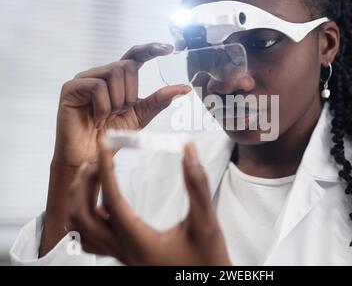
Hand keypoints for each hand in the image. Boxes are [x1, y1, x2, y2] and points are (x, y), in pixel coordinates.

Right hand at [40, 43, 190, 256]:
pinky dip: (103, 106)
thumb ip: (160, 100)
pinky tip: (97, 118)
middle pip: (127, 66)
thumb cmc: (113, 135)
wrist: (91, 156)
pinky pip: (97, 86)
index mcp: (117, 79)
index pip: (135, 56)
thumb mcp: (141, 116)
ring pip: (114, 73)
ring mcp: (84, 79)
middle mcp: (101, 74)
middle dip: (131, 93)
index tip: (169, 49)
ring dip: (118, 100)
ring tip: (108, 116)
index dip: (151, 49)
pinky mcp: (71, 88)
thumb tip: (184, 88)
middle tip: (120, 112)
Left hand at [68, 142, 231, 265]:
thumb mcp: (206, 222)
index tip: (104, 145)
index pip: (112, 201)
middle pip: (83, 217)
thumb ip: (197, 185)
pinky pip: (91, 239)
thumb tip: (188, 151)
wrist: (207, 284)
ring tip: (92, 176)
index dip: (105, 169)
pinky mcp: (124, 255)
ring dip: (79, 200)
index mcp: (140, 242)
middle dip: (84, 184)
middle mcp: (124, 251)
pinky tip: (97, 202)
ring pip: (81, 230)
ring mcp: (121, 255)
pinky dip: (84, 217)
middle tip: (96, 160)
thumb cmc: (207, 259)